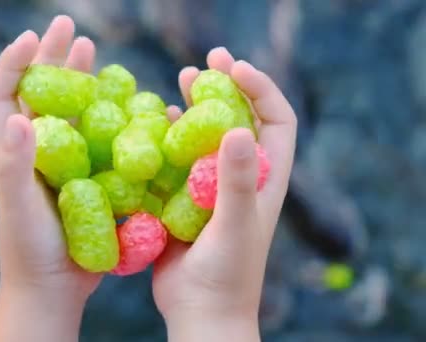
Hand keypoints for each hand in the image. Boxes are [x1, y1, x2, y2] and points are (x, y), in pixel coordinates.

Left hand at [0, 16, 98, 340]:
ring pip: (70, 110)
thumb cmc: (30, 248)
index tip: (32, 37)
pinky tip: (123, 101)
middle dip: (52, 57)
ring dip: (79, 79)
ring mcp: (61, 162)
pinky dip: (107, 115)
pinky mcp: (85, 176)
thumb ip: (16, 163)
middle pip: (39, 92)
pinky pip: (96, 138)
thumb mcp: (21, 205)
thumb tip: (18, 114)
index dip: (13, 62)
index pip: (2, 94)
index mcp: (12, 150)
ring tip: (92, 50)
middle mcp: (35, 150)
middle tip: (70, 27)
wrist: (55, 287)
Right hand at [153, 48, 297, 340]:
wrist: (199, 313)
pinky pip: (177, 158)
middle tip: (206, 60)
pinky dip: (169, 137)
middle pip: (241, 119)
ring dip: (196, 106)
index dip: (262, 89)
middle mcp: (240, 177)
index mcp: (264, 179)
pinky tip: (156, 122)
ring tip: (179, 80)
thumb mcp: (234, 226)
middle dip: (227, 86)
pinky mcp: (184, 198)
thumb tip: (236, 127)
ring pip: (206, 136)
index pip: (277, 121)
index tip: (235, 68)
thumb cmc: (226, 276)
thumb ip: (235, 181)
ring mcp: (210, 187)